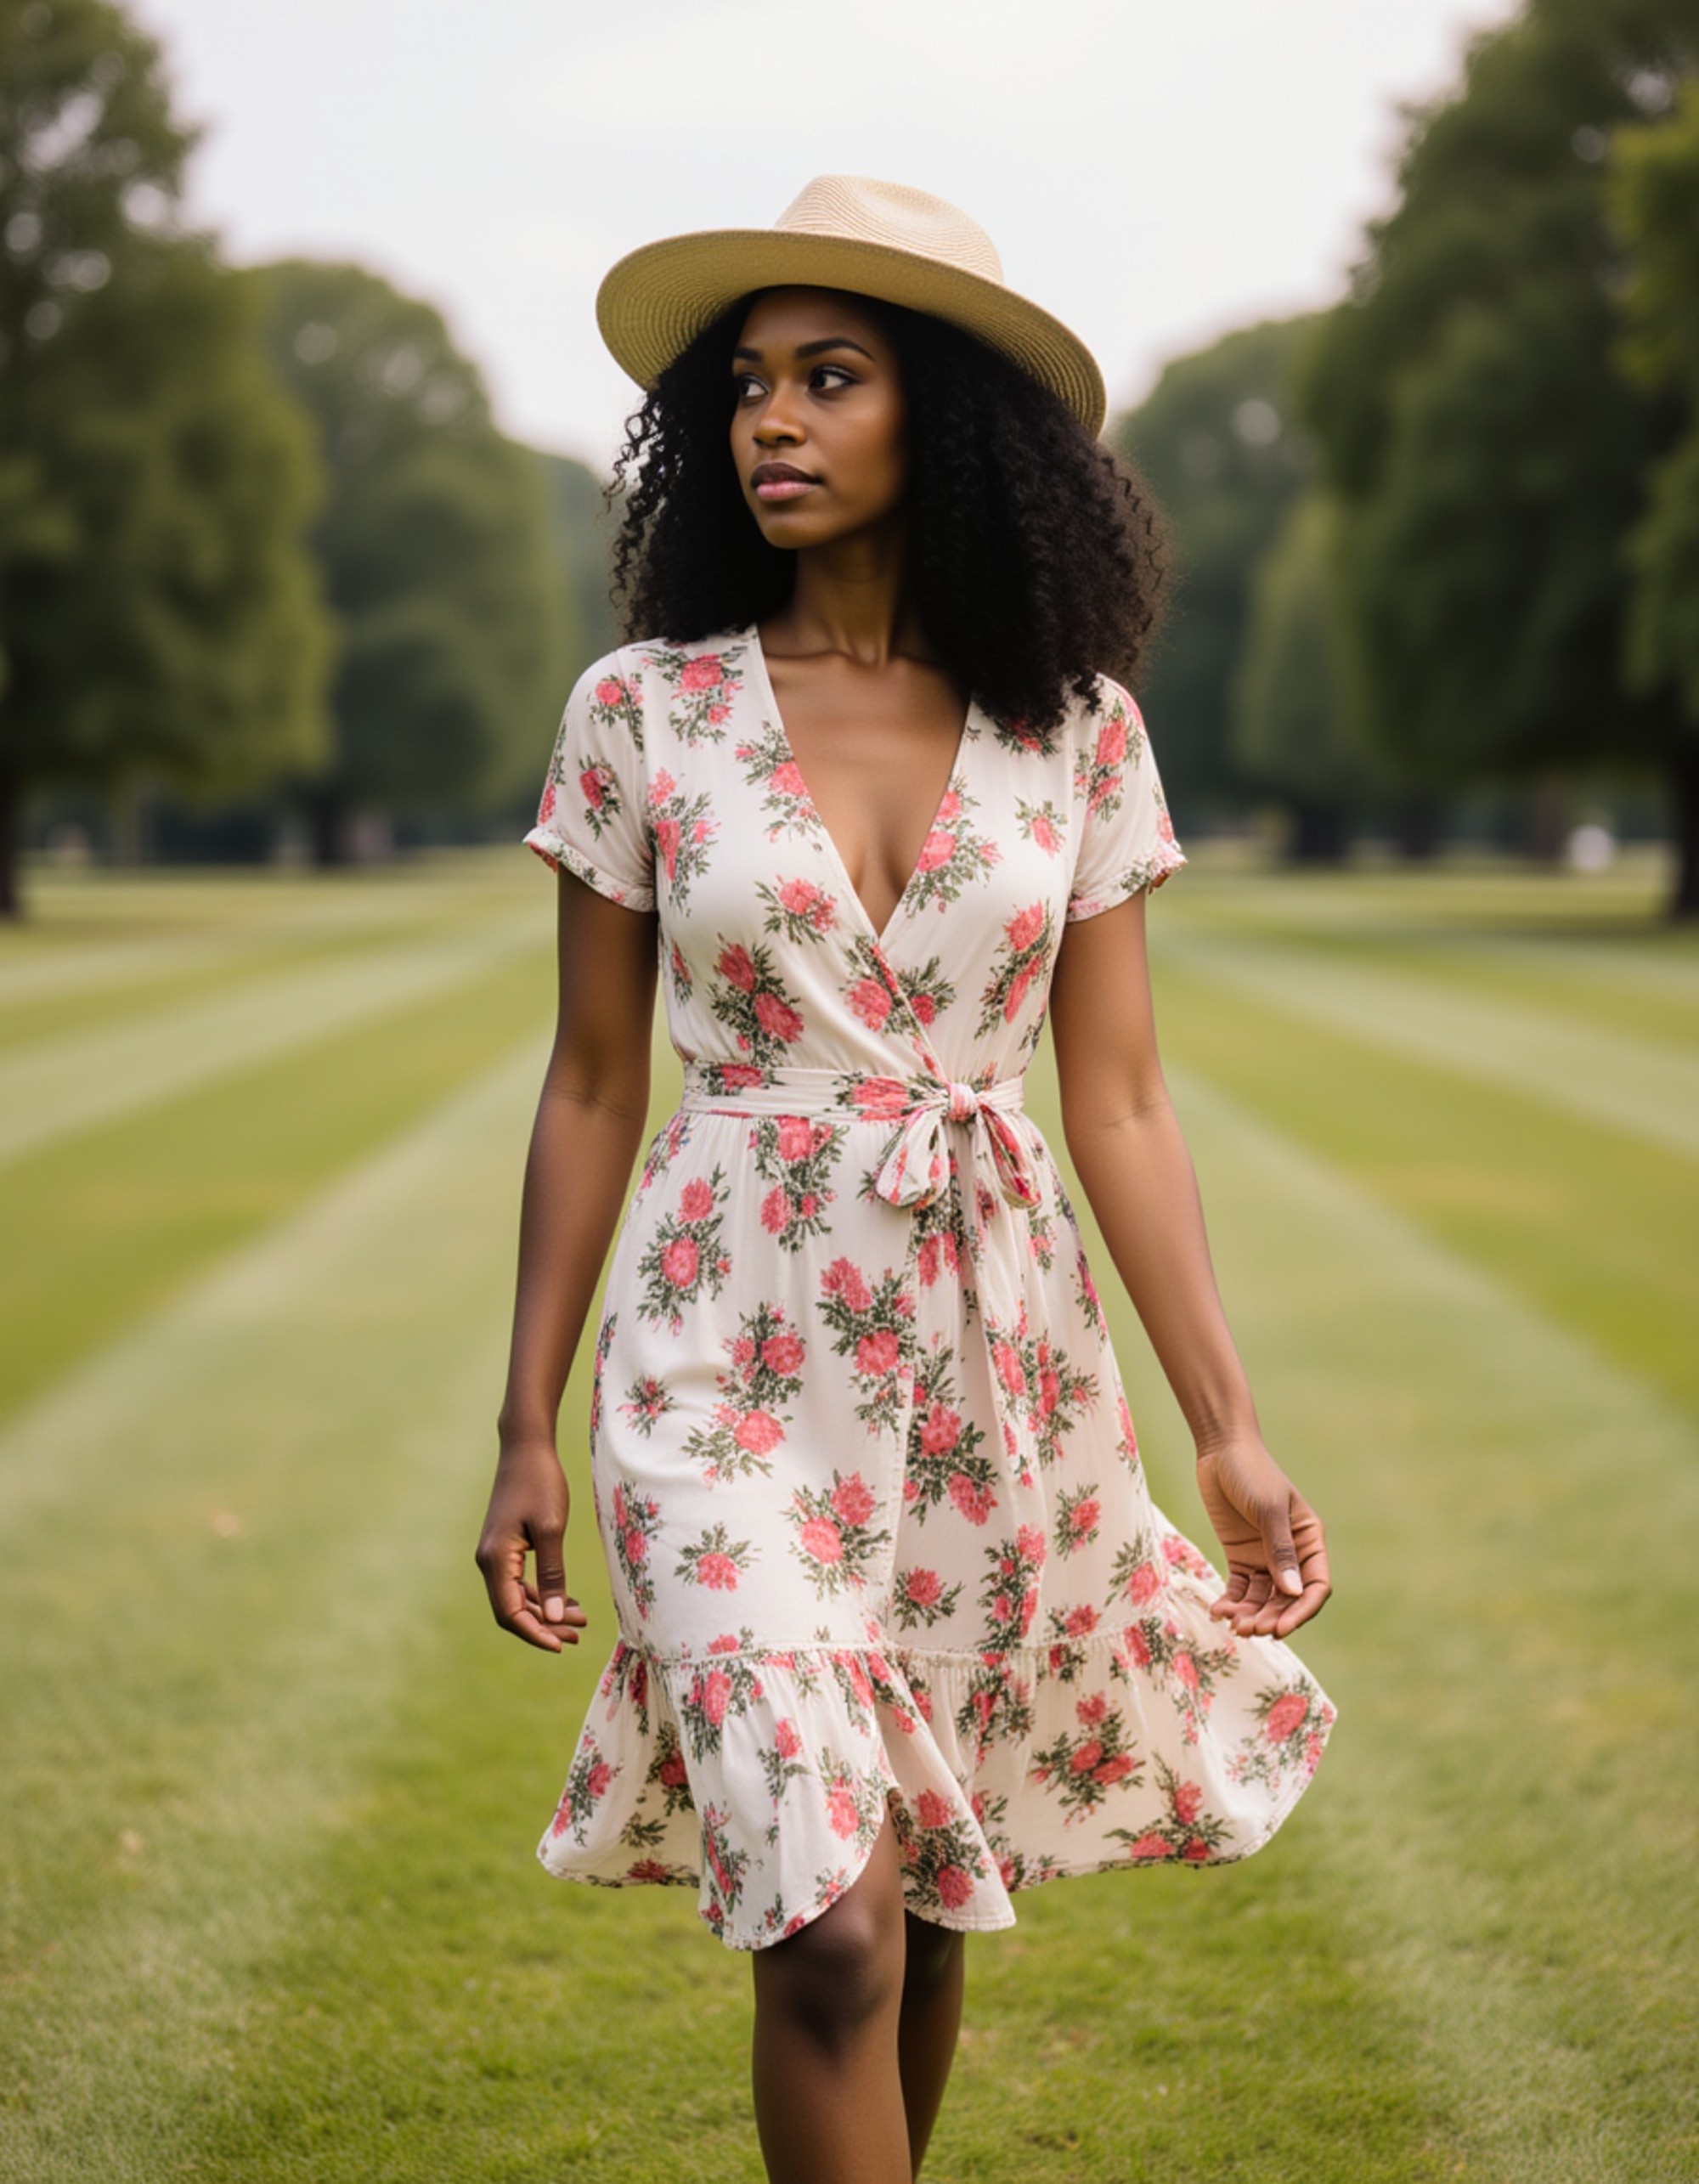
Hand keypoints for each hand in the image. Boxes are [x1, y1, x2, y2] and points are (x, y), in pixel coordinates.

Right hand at [474, 1439, 587, 1652]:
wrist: (526, 1448)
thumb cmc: (540, 1482)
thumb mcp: (551, 1529)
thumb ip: (552, 1575)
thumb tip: (554, 1618)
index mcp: (495, 1559)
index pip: (510, 1613)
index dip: (535, 1634)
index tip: (562, 1646)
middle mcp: (489, 1561)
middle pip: (512, 1610)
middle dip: (544, 1627)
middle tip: (578, 1636)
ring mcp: (495, 1555)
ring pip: (517, 1598)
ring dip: (546, 1612)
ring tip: (581, 1621)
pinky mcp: (505, 1547)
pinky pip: (520, 1582)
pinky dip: (542, 1594)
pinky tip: (567, 1600)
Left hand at [1195, 1434, 1330, 1641]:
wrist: (1220, 1450)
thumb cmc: (1252, 1472)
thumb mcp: (1268, 1509)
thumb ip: (1280, 1550)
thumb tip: (1293, 1593)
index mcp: (1309, 1540)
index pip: (1315, 1585)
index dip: (1302, 1611)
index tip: (1281, 1629)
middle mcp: (1291, 1554)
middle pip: (1287, 1599)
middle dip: (1271, 1618)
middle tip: (1248, 1630)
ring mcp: (1265, 1557)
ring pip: (1263, 1598)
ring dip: (1251, 1615)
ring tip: (1233, 1625)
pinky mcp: (1241, 1557)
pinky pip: (1241, 1588)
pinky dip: (1232, 1603)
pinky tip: (1219, 1611)